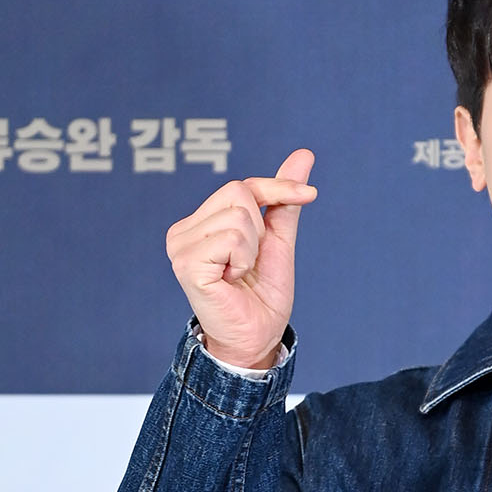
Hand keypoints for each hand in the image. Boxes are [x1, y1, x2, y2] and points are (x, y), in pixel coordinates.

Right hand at [165, 148, 316, 368]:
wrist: (259, 337)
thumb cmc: (263, 295)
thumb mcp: (277, 241)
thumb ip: (283, 200)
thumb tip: (304, 154)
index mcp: (200, 223)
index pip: (242, 185)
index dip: (277, 188)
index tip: (310, 195)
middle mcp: (183, 231)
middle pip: (239, 193)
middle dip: (260, 231)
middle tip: (249, 265)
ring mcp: (180, 246)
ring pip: (239, 216)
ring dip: (252, 250)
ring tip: (239, 275)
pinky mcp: (187, 262)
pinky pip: (232, 238)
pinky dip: (243, 260)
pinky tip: (230, 281)